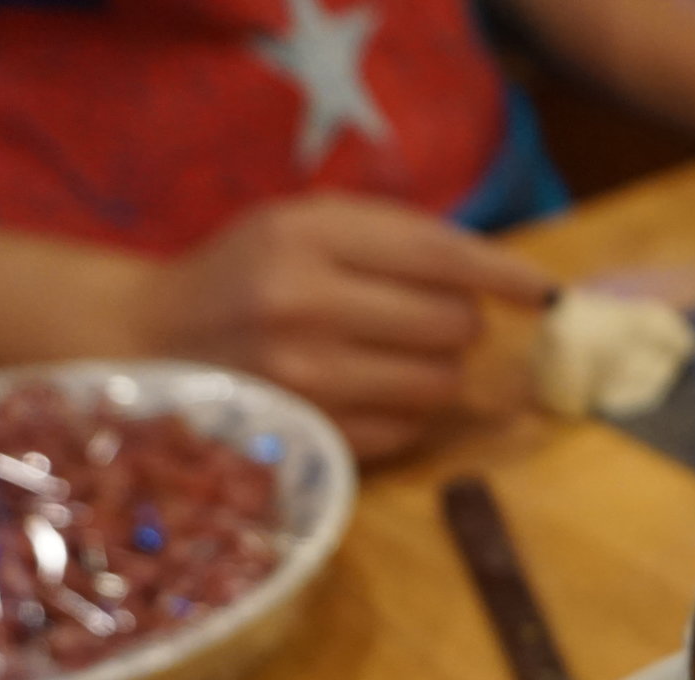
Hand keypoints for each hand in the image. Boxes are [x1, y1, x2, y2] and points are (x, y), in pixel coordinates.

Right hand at [130, 194, 553, 461]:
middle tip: (426, 321)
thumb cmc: (244, 276)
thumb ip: (394, 240)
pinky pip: (409, 431)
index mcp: (305, 235)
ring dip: (438, 371)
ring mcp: (305, 378)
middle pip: (452, 325)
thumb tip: (500, 275)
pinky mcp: (309, 435)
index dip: (504, 274)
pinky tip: (367, 393)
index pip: (440, 255)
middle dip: (459, 325)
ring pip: (439, 383)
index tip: (547, 291)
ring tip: (393, 355)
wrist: (147, 342)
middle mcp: (303, 304)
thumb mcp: (302, 227)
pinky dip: (407, 413)